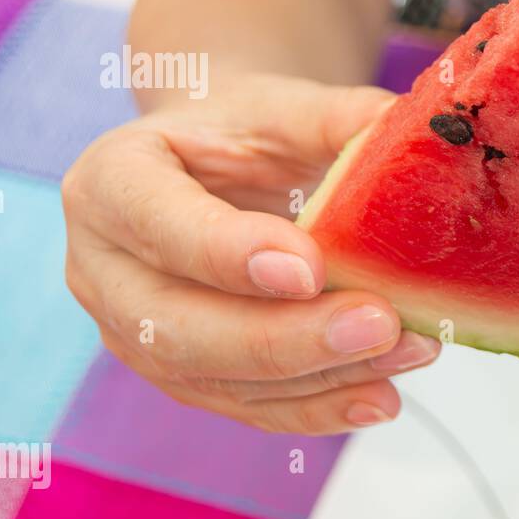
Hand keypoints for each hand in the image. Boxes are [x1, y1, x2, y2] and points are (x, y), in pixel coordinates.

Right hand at [62, 73, 439, 434]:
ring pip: (221, 381)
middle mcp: (106, 273)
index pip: (157, 223)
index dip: (230, 253)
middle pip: (180, 329)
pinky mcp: (188, 380)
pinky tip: (381, 397)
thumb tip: (412, 130)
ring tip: (408, 348)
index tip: (309, 267)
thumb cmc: (242, 138)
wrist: (220, 176)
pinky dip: (321, 408)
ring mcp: (140, 338)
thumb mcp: (281, 110)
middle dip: (286, 337)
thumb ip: (338, 119)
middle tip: (378, 322)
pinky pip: (251, 408)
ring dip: (322, 376)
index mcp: (112, 184)